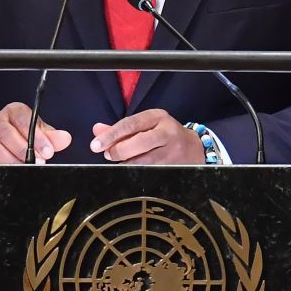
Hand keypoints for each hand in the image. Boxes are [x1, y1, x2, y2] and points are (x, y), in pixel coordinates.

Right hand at [0, 102, 71, 163]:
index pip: (23, 119)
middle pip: (6, 133)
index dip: (36, 136)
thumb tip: (65, 138)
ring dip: (10, 160)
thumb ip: (53, 136)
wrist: (4, 141)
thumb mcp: (40, 132)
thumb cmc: (24, 134)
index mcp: (14, 111)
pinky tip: (8, 172)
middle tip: (37, 162)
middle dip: (23, 150)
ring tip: (24, 168)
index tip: (48, 151)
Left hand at [89, 109, 204, 163]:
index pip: (130, 124)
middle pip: (139, 143)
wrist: (195, 148)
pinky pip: (151, 173)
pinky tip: (132, 172)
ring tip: (120, 163)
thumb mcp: (146, 125)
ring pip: (144, 161)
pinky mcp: (175, 168)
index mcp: (158, 117)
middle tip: (108, 155)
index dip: (111, 135)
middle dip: (119, 151)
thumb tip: (97, 130)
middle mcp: (167, 132)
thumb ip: (121, 129)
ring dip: (127, 164)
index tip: (96, 145)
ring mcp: (173, 152)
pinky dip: (137, 174)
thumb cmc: (163, 134)